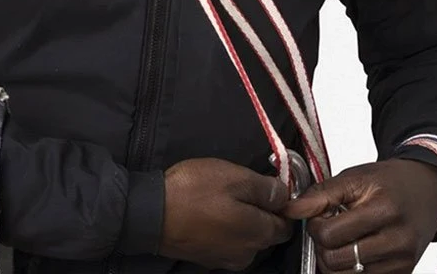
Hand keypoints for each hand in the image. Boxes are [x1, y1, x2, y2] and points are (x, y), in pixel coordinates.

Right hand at [159, 157, 294, 270]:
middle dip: (261, 210)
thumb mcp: (234, 178)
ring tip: (223, 195)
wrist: (151, 214)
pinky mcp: (207, 257)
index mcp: (257, 234)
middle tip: (242, 184)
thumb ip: (265, 188)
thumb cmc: (194, 192)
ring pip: (246, 236)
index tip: (269, 185)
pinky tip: (210, 209)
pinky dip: (225, 226)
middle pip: (266, 232)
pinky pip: (227, 240)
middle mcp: (246, 254)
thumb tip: (285, 195)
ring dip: (242, 218)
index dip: (282, 204)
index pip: (286, 225)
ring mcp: (225, 259)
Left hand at [281, 158, 436, 273]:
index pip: (329, 235)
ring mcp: (402, 262)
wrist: (427, 190)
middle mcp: (397, 241)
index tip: (319, 215)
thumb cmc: (390, 182)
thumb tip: (291, 210)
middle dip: (323, 246)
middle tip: (328, 228)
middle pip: (336, 261)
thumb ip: (321, 194)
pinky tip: (355, 248)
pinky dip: (352, 269)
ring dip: (335, 260)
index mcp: (383, 210)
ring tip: (342, 237)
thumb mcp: (355, 176)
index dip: (315, 225)